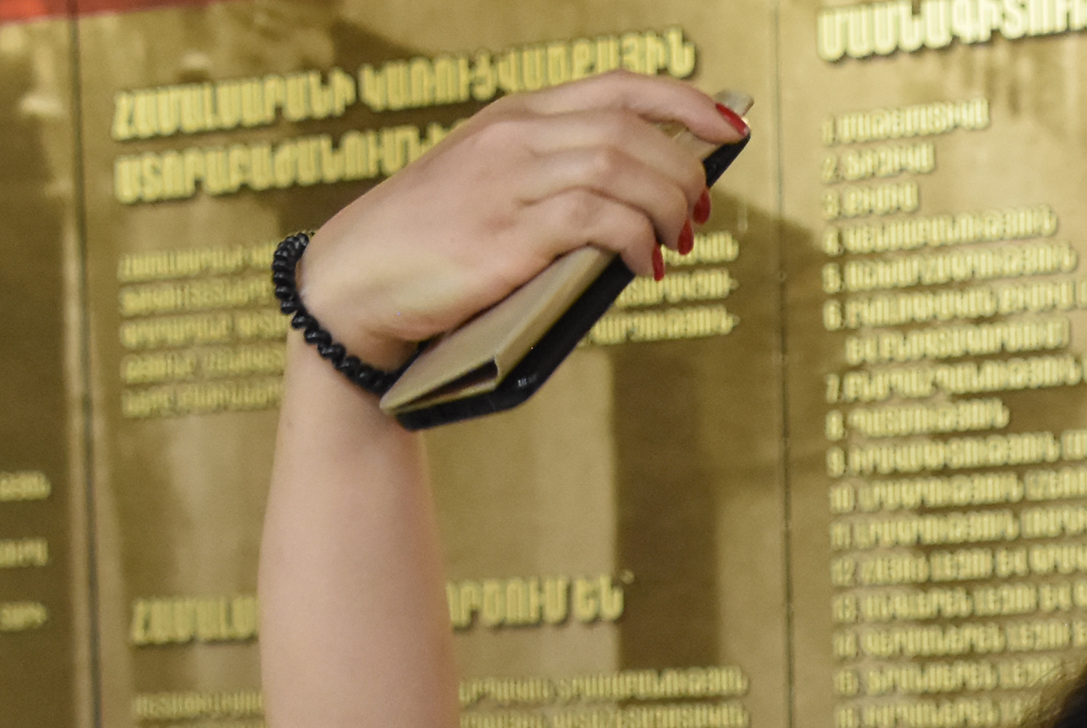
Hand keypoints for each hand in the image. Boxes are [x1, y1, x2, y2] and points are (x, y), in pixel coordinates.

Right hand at [293, 74, 741, 362]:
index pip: (619, 87)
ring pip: (619, 167)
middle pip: (630, 129)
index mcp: (516, 116)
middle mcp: (515, 137)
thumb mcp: (492, 184)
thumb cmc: (432, 242)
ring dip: (666, 205)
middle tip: (701, 212)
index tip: (731, 125)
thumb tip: (645, 197)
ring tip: (678, 241)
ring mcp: (507, 182)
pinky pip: (595, 219)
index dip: (685, 101)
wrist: (355, 280)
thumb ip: (555, 175)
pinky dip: (634, 238)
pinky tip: (643, 264)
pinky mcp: (505, 235)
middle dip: (684, 170)